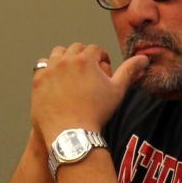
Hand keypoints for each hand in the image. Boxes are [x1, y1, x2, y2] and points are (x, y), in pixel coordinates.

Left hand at [31, 44, 145, 141]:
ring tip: (71, 72)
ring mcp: (49, 70)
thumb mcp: (117, 91)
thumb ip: (129, 71)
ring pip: (57, 54)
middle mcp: (65, 60)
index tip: (102, 67)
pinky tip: (57, 81)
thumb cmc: (96, 113)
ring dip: (64, 59)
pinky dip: (50, 70)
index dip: (101, 57)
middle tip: (87, 70)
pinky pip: (43, 67)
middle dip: (83, 56)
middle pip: (75, 48)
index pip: (94, 49)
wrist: (71, 134)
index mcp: (85, 59)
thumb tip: (144, 58)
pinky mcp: (37, 81)